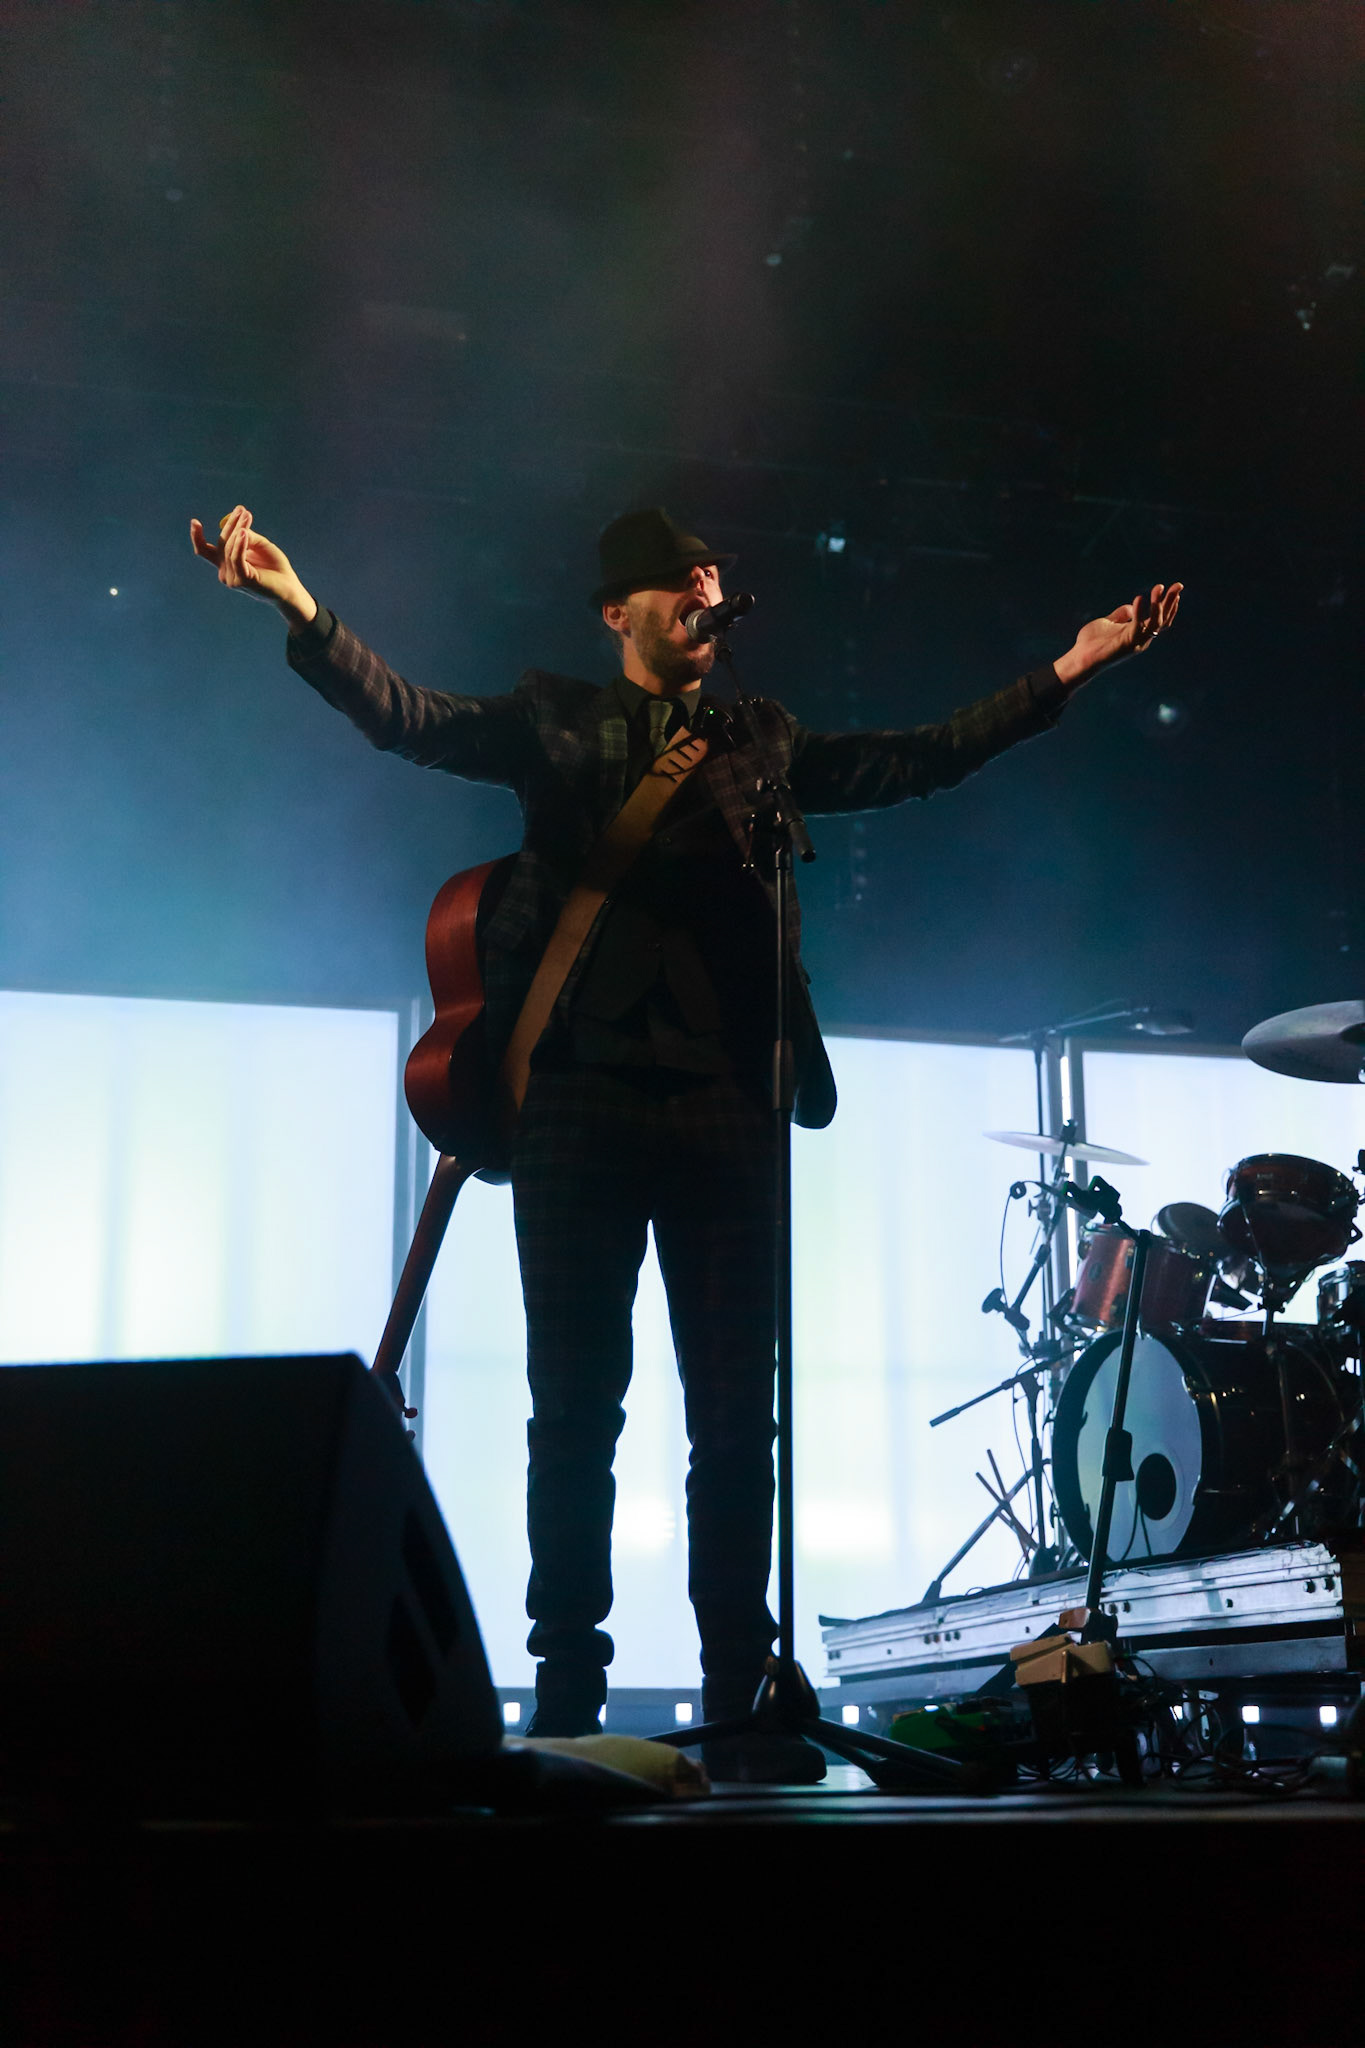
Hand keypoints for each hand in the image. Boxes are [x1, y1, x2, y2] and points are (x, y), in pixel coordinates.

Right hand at [189, 504, 317, 630]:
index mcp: (226, 564)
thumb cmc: (275, 566)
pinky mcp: (241, 581)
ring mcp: (231, 578)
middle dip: (231, 525)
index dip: (197, 537)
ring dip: (239, 530)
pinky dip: (240, 544)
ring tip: (247, 516)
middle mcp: (224, 572)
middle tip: (241, 510)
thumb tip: (238, 528)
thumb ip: (247, 536)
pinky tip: (244, 532)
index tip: (194, 521)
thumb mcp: (259, 545)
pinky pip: (237, 558)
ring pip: (229, 549)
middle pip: (221, 544)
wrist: (290, 587)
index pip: (205, 551)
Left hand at [1053, 581, 1182, 687]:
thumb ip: (1121, 614)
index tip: (1174, 589)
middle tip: (1178, 585)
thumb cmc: (1092, 643)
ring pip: (1154, 623)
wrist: (1079, 658)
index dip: (1169, 605)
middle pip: (1163, 620)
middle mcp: (1141, 639)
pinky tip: (1139, 598)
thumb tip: (1132, 605)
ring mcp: (1135, 643)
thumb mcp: (1109, 622)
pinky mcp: (1125, 644)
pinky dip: (1138, 612)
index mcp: (1139, 633)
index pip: (1160, 619)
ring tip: (1159, 588)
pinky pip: (1136, 627)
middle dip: (1170, 602)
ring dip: (1158, 605)